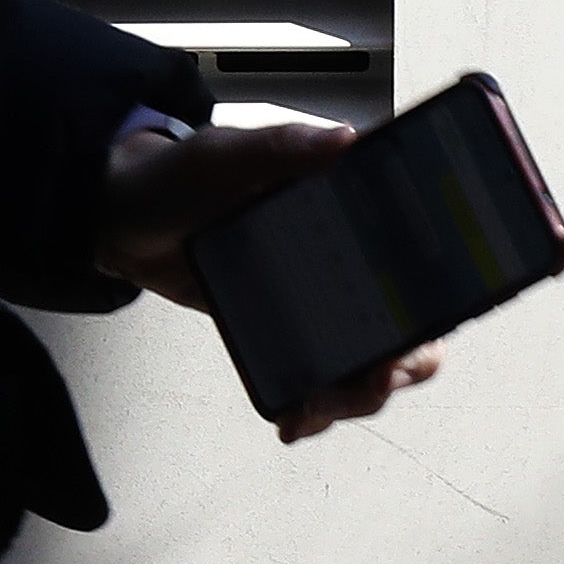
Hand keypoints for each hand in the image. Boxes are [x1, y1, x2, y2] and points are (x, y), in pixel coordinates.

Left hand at [94, 117, 443, 442]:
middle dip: (405, 361)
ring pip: (371, 358)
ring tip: (320, 407)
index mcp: (349, 203)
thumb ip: (278, 146)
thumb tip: (343, 141)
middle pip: (412, 319)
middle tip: (374, 375)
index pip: (422, 248)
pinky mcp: (284, 330)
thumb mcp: (224, 152)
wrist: (121, 219)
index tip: (424, 326)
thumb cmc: (177, 174)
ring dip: (360, 393)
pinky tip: (293, 422)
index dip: (442, 292)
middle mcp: (347, 254)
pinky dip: (315, 408)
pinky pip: (318, 375)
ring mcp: (319, 297)